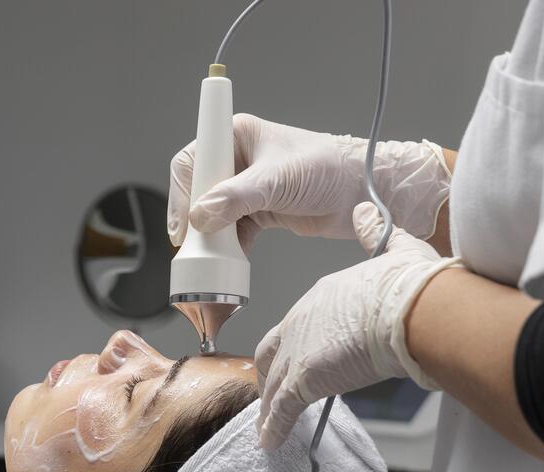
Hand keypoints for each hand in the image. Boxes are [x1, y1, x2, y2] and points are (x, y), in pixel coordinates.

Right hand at [168, 114, 450, 252]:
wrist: (361, 193)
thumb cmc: (327, 168)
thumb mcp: (277, 180)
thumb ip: (236, 198)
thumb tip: (200, 216)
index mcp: (237, 136)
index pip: (193, 160)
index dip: (182, 192)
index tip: (184, 223)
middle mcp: (238, 160)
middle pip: (197, 191)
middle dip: (194, 220)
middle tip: (194, 245)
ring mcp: (247, 188)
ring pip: (213, 216)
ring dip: (212, 239)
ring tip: (212, 258)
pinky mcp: (259, 212)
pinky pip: (232, 233)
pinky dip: (229, 250)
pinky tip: (230, 263)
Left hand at [254, 202, 463, 448]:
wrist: (413, 307)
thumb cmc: (412, 284)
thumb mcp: (395, 249)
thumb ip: (375, 233)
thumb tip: (367, 212)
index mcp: (322, 295)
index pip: (298, 324)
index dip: (296, 343)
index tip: (301, 355)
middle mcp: (302, 320)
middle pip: (272, 351)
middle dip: (269, 373)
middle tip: (270, 391)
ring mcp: (300, 350)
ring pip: (273, 383)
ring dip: (269, 406)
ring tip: (267, 425)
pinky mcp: (306, 377)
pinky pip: (281, 409)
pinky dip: (273, 427)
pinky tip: (269, 441)